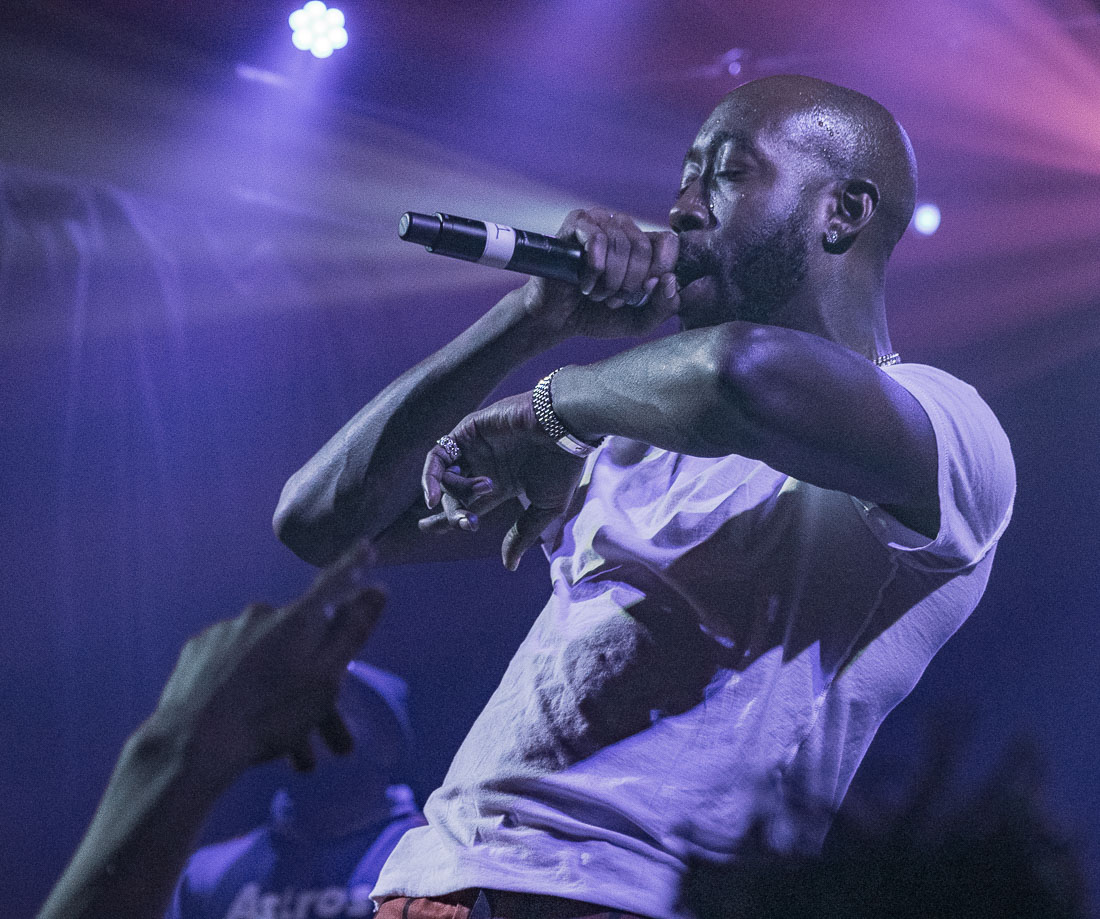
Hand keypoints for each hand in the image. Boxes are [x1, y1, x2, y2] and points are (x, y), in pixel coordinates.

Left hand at [148, 541, 385, 785]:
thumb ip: (352, 631)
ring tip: (294, 753)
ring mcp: (225, 631)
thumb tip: (378, 588)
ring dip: (282, 698)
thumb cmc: (271, 713)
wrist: (192, 742)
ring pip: (267, 661)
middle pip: (300, 642)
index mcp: (297, 619)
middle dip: (317, 684)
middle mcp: (262, 613)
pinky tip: (247, 721)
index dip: (353, 567)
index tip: (367, 546)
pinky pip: (235, 666)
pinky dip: (247, 688)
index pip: (334, 584)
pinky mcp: (197, 652)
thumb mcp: (325, 678)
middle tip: (329, 739)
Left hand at [420, 393, 585, 569]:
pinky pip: (437, 457)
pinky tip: (434, 496)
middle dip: (454, 516)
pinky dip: (431, 477)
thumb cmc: (563, 466)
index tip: (427, 529)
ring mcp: (474, 448)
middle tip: (469, 523)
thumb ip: (523, 534)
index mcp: (501, 484)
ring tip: (485, 489)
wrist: (565, 428)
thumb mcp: (546, 509)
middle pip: (452, 496)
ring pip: (444, 478)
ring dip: (456, 493)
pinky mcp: (466, 432)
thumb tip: (509, 566)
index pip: (466, 504)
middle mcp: (484, 466)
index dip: (447, 518)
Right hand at [521, 208, 679, 339]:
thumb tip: (669, 280)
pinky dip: (593, 270)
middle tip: (613, 298)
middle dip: (630, 283)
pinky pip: (597, 240)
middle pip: (643, 247)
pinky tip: (583, 282)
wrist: (557, 320)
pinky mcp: (576, 223)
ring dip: (609, 281)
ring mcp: (599, 221)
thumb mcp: (641, 320)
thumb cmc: (597, 315)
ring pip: (620, 244)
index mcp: (642, 244)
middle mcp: (622, 227)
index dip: (659, 270)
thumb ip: (665, 307)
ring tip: (597, 292)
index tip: (642, 293)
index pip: (668, 242)